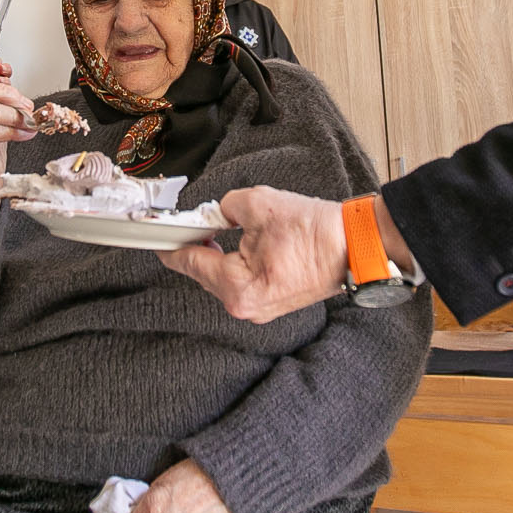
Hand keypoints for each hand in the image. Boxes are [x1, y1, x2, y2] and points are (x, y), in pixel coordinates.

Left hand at [159, 186, 347, 322]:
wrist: (355, 246)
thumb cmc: (315, 231)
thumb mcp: (258, 204)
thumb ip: (223, 207)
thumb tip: (214, 213)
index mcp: (238, 288)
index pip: (190, 263)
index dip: (171, 244)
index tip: (157, 235)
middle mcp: (246, 306)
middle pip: (203, 273)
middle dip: (197, 244)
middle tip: (197, 221)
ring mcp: (260, 308)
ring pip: (221, 278)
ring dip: (217, 253)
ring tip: (223, 229)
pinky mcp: (271, 302)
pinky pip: (240, 282)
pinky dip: (234, 262)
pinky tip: (239, 243)